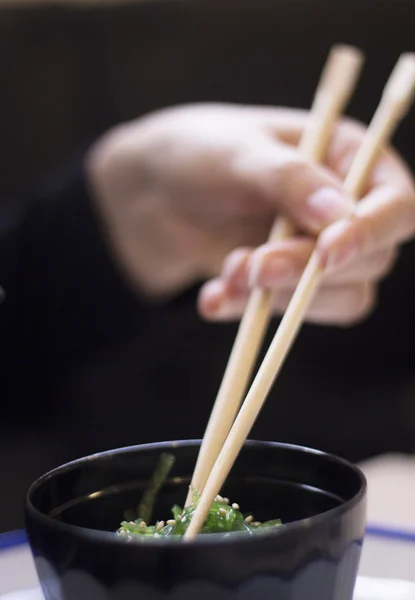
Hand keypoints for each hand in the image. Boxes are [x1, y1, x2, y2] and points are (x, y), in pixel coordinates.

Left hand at [197, 110, 414, 325]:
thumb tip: (340, 215)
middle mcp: (345, 210)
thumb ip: (289, 179)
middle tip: (253, 266)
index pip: (396, 205)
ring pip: (337, 298)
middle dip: (309, 270)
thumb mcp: (237, 153)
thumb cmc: (198, 154)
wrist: (153, 195)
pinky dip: (250, 312)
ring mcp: (317, 252)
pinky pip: (292, 316)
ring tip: (227, 273)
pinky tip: (213, 297)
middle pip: (370, 261)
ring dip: (281, 296)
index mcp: (348, 158)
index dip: (371, 232)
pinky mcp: (288, 285)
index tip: (327, 252)